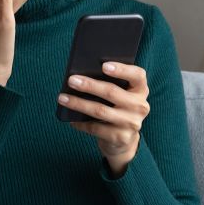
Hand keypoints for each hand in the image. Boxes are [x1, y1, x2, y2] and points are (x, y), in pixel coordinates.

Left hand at [57, 62, 149, 176]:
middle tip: (71, 80)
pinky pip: (96, 128)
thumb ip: (110, 83)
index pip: (137, 75)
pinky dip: (81, 123)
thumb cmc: (116, 107)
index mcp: (140, 90)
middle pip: (112, 92)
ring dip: (79, 103)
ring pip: (101, 110)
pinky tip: (70, 119)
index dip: (122, 69)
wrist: (124, 139)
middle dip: (89, 85)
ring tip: (63, 98)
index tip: (103, 65)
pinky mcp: (121, 137)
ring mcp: (131, 123)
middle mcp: (140, 106)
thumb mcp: (120, 94)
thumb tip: (82, 75)